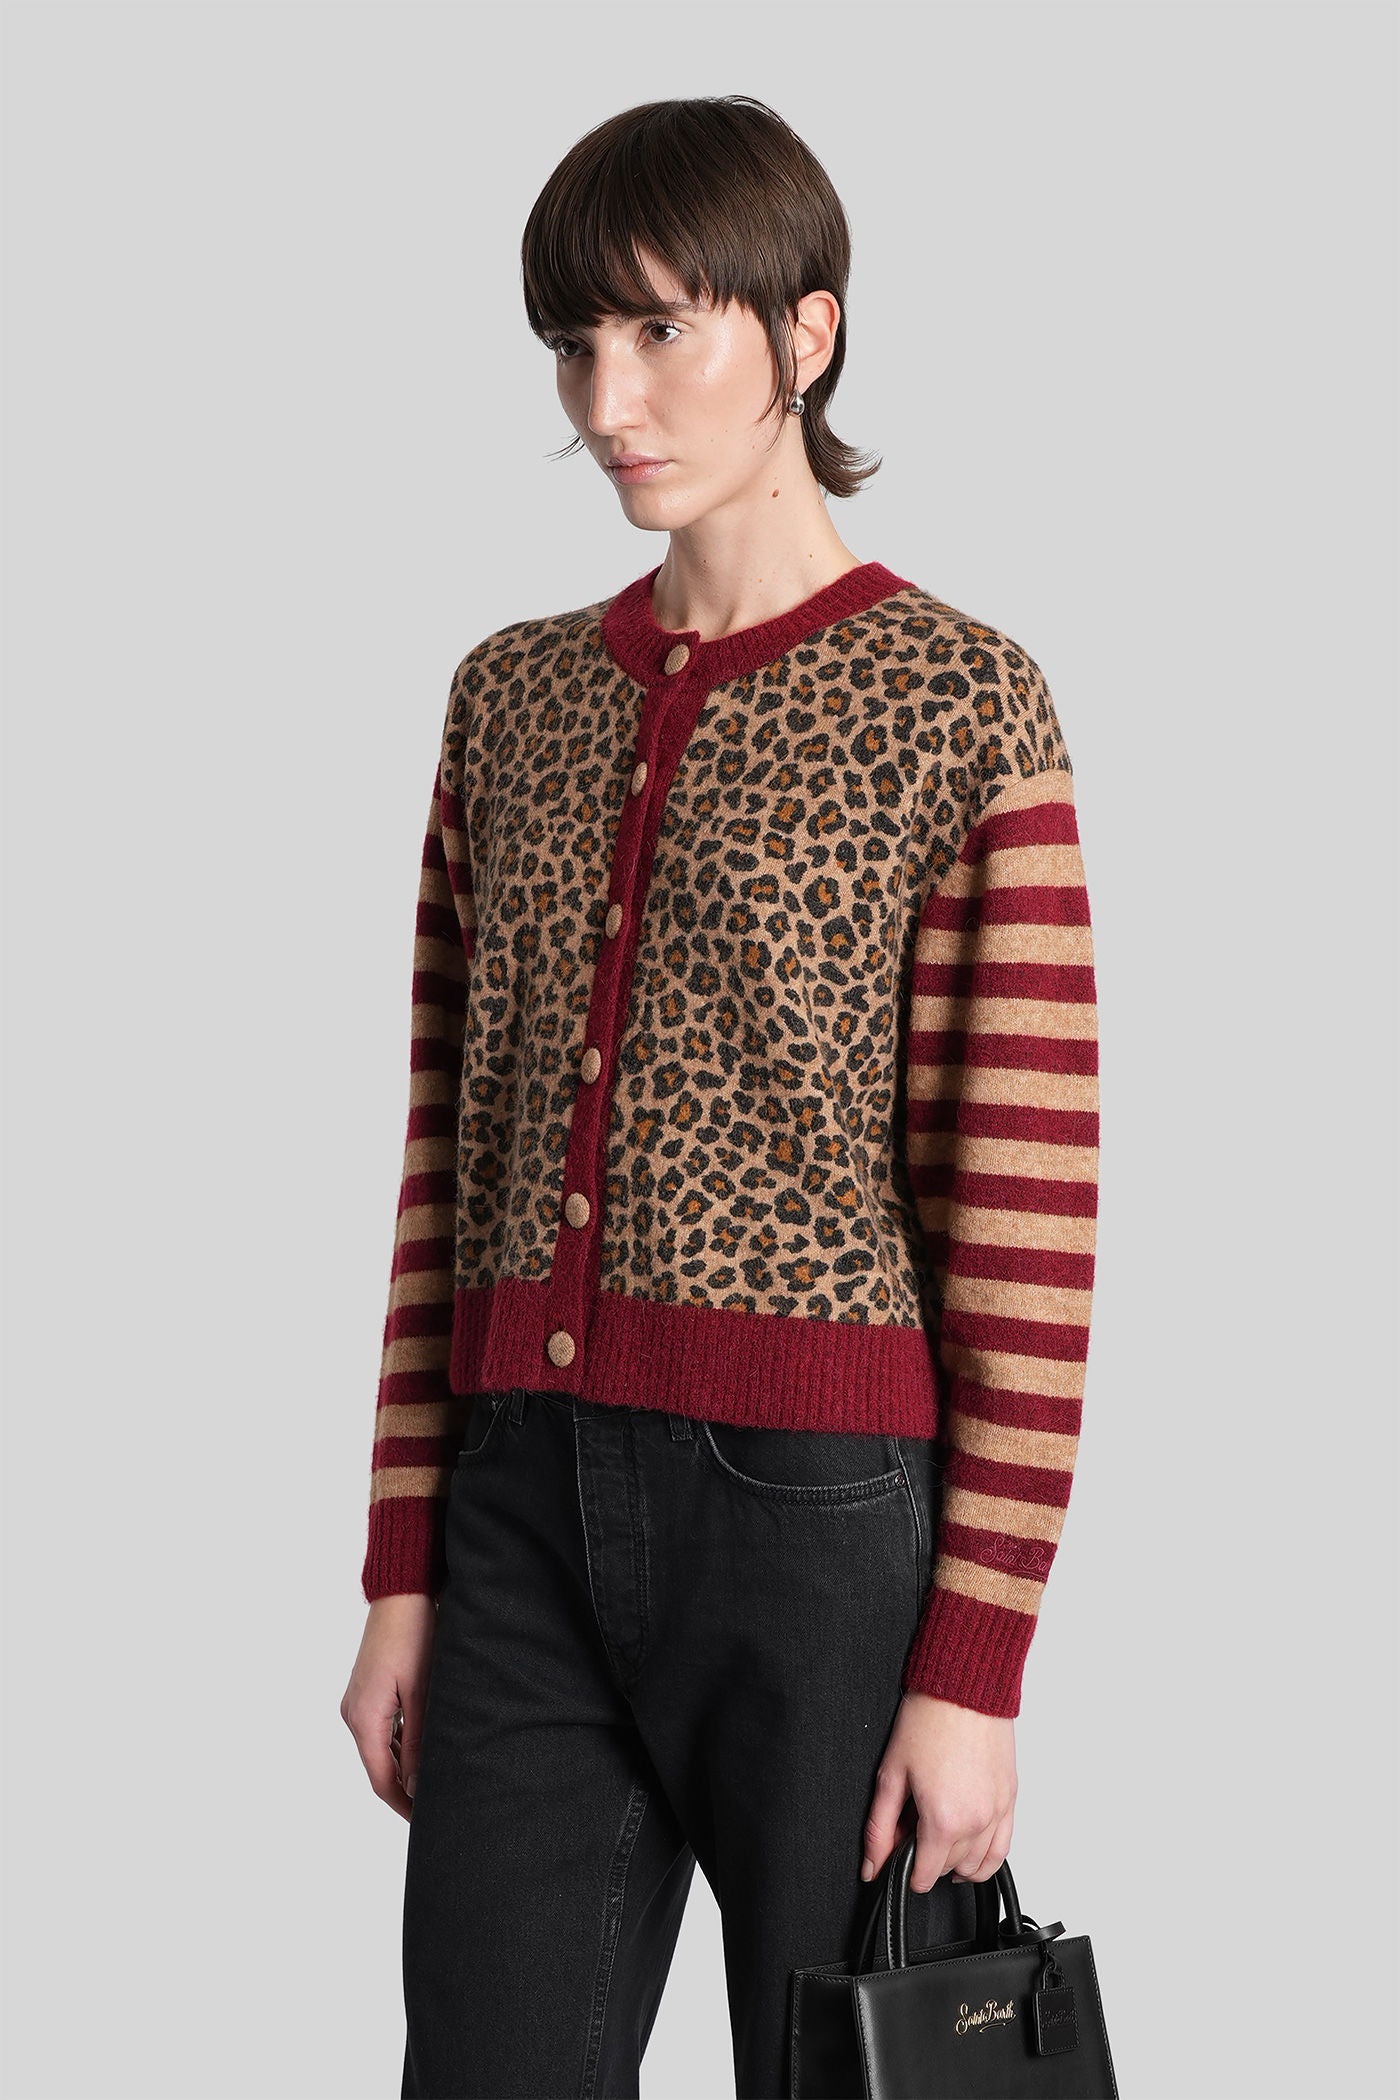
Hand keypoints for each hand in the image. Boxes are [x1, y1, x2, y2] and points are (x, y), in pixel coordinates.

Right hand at [341, 1594, 437, 1819]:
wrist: (401, 1592)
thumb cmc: (414, 1636)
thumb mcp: (422, 1693)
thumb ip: (418, 1742)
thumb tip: (416, 1787)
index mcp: (364, 1719)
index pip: (382, 1780)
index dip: (403, 1806)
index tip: (426, 1824)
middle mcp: (354, 1714)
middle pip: (378, 1767)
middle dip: (404, 1790)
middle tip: (436, 1806)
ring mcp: (358, 1701)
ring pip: (380, 1748)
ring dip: (403, 1766)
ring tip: (435, 1780)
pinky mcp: (367, 1690)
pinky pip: (381, 1728)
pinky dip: (399, 1743)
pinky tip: (423, 1746)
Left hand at [862, 1690, 1016, 1892]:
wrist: (963, 1687)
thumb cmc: (929, 1720)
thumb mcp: (891, 1775)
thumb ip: (879, 1828)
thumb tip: (872, 1864)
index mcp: (944, 1820)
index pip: (924, 1874)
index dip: (905, 1872)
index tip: (898, 1861)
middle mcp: (976, 1822)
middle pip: (949, 1869)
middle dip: (927, 1860)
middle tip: (912, 1833)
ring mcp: (998, 1812)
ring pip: (978, 1865)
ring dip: (956, 1863)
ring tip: (938, 1841)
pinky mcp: (1010, 1799)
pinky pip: (1003, 1848)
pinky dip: (986, 1859)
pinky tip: (970, 1852)